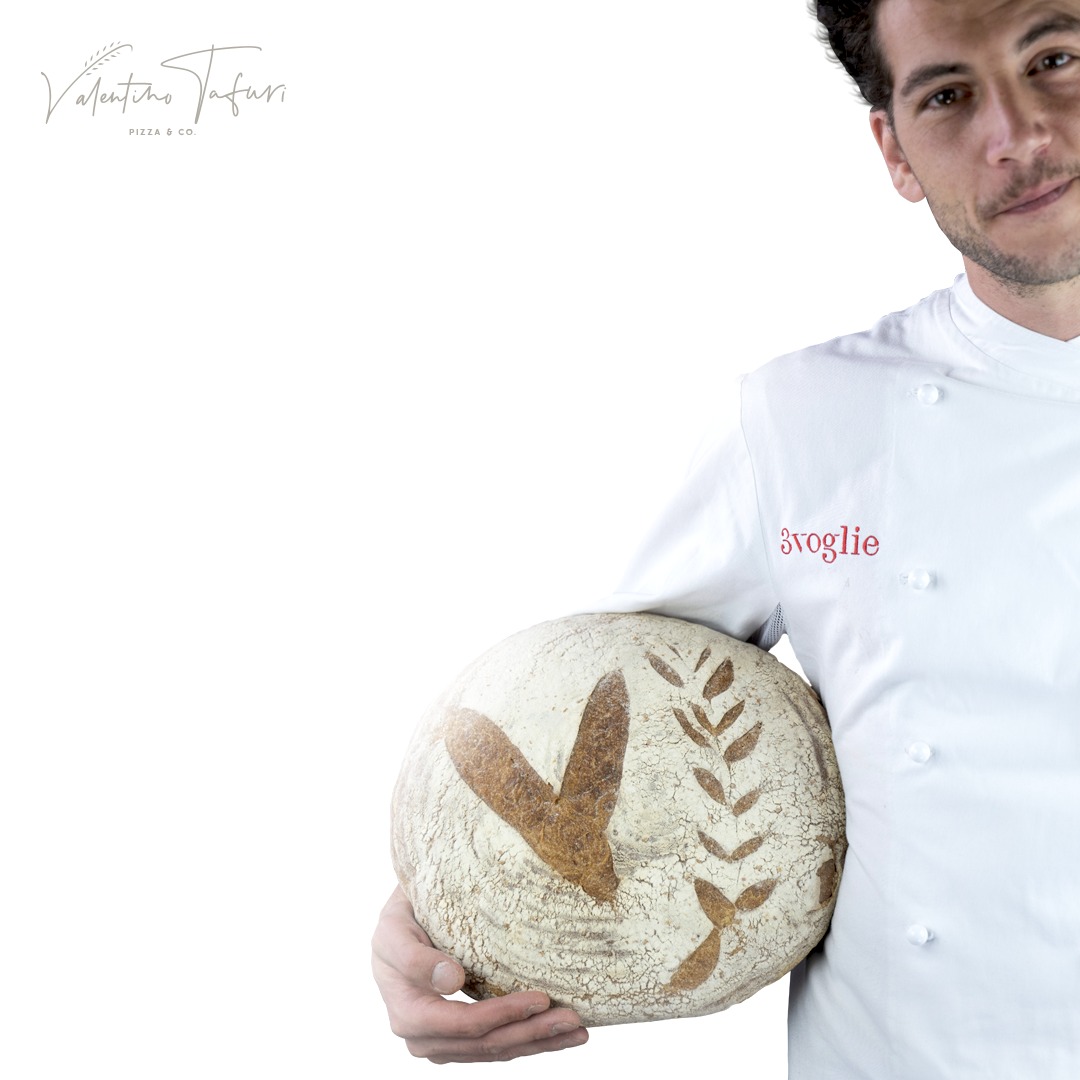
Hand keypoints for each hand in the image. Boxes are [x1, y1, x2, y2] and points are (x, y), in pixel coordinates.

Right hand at [372, 885, 588, 1062]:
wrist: (396, 928)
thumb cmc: (396, 922)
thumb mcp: (394, 929)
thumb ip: (415, 957)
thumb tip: (451, 981)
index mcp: (408, 1014)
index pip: (463, 1023)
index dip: (503, 1015)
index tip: (541, 997)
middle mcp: (425, 1039)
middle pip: (487, 1044)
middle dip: (533, 1033)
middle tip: (573, 1019)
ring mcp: (444, 1043)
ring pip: (497, 1050)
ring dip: (539, 1042)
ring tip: (577, 1032)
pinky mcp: (460, 1039)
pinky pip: (497, 1045)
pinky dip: (529, 1041)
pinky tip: (558, 1036)